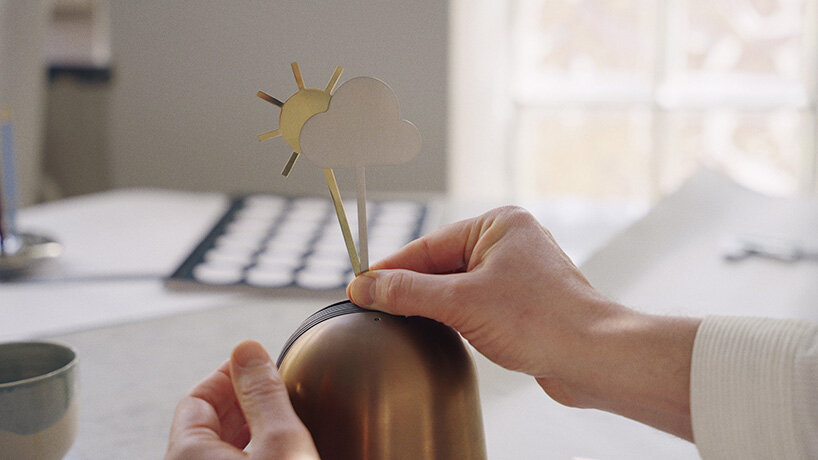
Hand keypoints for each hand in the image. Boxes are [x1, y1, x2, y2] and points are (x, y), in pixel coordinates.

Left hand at [166, 340, 318, 459]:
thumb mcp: (281, 441)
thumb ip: (263, 392)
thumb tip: (247, 350)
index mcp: (186, 454)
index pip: (196, 397)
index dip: (230, 375)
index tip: (259, 365)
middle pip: (208, 424)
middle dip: (243, 401)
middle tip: (276, 391)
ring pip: (221, 449)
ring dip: (250, 430)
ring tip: (281, 422)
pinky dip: (253, 453)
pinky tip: (279, 453)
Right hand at [347, 206, 699, 439]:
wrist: (592, 357)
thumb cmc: (541, 320)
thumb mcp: (460, 302)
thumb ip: (408, 292)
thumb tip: (366, 286)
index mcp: (499, 225)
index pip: (430, 244)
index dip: (392, 267)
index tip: (361, 284)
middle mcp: (510, 243)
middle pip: (442, 264)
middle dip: (413, 288)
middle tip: (376, 306)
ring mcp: (519, 273)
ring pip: (458, 286)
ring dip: (434, 304)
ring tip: (407, 320)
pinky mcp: (524, 302)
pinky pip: (476, 303)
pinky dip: (456, 316)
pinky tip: (443, 331)